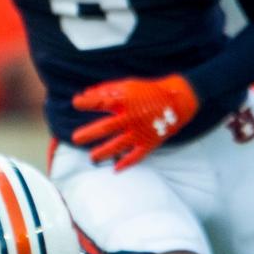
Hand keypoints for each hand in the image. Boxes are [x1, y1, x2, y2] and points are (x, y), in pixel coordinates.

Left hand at [72, 74, 198, 169]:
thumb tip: (85, 94)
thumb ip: (107, 90)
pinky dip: (126, 163)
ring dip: (103, 152)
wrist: (178, 100)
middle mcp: (132, 117)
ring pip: (118, 145)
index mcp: (126, 100)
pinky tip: (115, 168)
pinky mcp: (150, 142)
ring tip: (92, 158)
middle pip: (106, 127)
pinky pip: (137, 156)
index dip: (86, 102)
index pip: (101, 102)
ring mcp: (141, 132)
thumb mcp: (128, 85)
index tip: (76, 103)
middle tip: (75, 139)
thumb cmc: (149, 91)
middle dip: (89, 133)